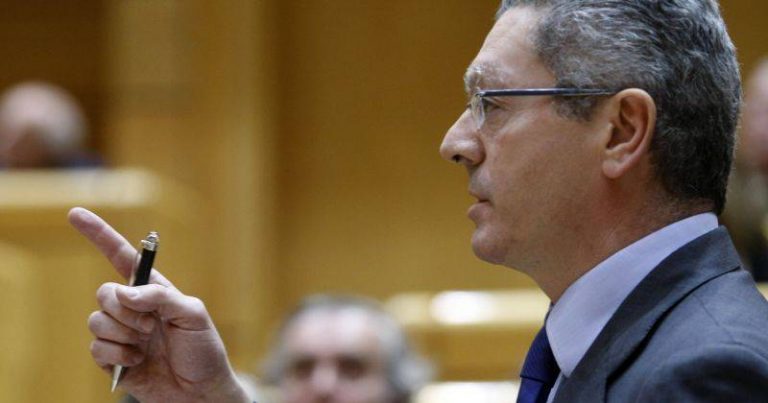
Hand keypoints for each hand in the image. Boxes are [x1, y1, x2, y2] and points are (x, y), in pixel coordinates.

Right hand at [69, 207, 249, 402]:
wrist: (201, 393)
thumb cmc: (204, 351)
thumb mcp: (194, 316)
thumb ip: (161, 297)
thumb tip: (123, 291)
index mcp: (154, 290)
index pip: (123, 257)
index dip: (100, 235)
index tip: (76, 214)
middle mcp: (134, 308)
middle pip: (103, 292)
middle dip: (126, 311)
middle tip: (152, 327)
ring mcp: (121, 333)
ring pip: (97, 321)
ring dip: (124, 334)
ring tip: (147, 346)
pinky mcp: (112, 359)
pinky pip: (96, 348)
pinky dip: (118, 355)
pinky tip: (138, 362)